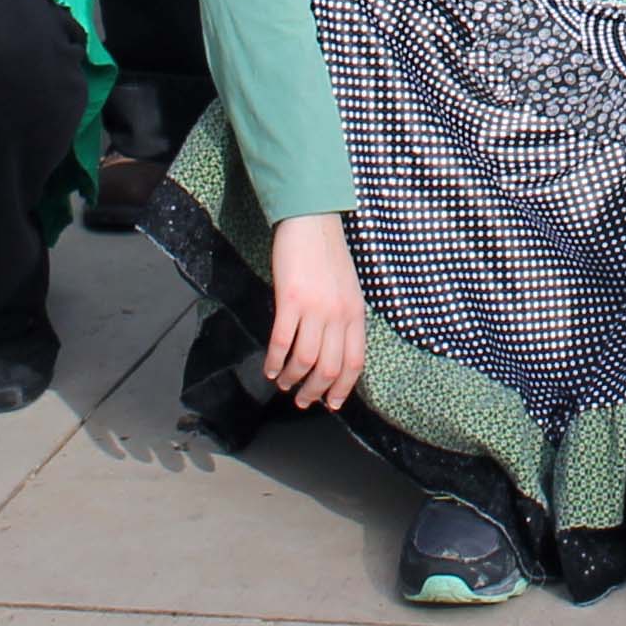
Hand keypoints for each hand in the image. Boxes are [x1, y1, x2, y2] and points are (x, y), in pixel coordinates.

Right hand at [264, 211, 368, 408]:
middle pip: (328, 369)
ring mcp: (315, 309)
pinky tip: (269, 367)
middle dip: (313, 392)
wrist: (312, 221)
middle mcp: (339, 315)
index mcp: (356, 313)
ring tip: (282, 383)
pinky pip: (281, 342)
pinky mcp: (291, 301)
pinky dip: (274, 361)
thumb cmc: (328, 254)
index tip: (331, 404)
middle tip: (301, 400)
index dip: (342, 389)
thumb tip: (333, 353)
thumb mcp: (348, 289)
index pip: (354, 364)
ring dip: (291, 379)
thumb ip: (344, 319)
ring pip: (304, 361)